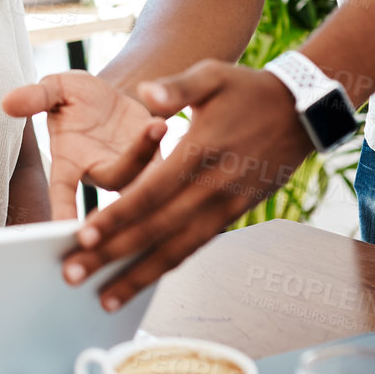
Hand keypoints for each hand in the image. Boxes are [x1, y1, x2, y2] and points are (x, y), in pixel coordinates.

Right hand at [2, 73, 167, 220]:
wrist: (109, 97)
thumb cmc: (75, 99)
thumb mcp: (54, 89)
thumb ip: (35, 97)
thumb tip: (7, 103)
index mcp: (70, 163)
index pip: (63, 192)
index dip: (64, 211)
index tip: (67, 229)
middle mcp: (100, 173)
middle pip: (117, 178)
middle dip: (134, 160)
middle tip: (150, 130)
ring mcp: (131, 170)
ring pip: (146, 170)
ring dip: (153, 148)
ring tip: (158, 121)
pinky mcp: (158, 160)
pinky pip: (168, 162)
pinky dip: (172, 147)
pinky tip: (176, 127)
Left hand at [62, 60, 312, 309]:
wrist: (301, 114)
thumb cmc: (250, 91)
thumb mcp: (214, 75)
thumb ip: (177, 86)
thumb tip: (146, 93)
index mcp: (200, 152)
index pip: (151, 193)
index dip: (117, 217)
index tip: (83, 236)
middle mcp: (211, 188)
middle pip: (155, 231)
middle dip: (112, 257)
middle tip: (73, 276)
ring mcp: (224, 207)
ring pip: (175, 250)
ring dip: (137, 277)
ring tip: (103, 299)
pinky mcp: (232, 216)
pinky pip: (194, 247)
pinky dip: (166, 268)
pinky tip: (141, 283)